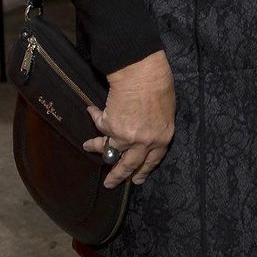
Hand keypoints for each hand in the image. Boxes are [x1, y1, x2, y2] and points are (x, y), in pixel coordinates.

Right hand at [83, 50, 175, 187]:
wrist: (143, 72)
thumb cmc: (161, 84)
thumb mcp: (168, 108)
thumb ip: (159, 123)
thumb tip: (150, 127)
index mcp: (162, 138)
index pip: (153, 160)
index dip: (144, 169)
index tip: (137, 179)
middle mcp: (144, 143)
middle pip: (130, 165)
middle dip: (119, 176)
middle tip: (110, 184)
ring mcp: (126, 137)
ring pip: (109, 150)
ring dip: (96, 149)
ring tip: (88, 147)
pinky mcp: (110, 127)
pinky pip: (99, 124)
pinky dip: (94, 116)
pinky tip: (91, 111)